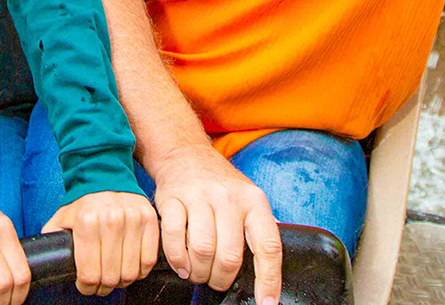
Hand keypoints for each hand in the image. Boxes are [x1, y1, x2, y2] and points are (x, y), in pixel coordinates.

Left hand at [40, 190, 159, 295]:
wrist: (104, 176)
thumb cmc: (83, 203)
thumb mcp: (61, 219)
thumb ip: (52, 240)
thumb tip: (46, 261)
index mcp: (86, 223)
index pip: (89, 274)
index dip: (86, 287)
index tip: (86, 286)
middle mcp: (111, 220)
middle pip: (110, 276)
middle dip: (103, 287)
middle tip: (101, 284)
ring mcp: (133, 220)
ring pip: (130, 271)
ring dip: (122, 281)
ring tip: (116, 277)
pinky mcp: (149, 219)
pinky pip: (148, 259)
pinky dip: (141, 271)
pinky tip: (131, 268)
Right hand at [150, 146, 281, 304]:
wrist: (185, 155)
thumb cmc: (221, 185)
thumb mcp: (249, 198)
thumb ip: (260, 229)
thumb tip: (272, 268)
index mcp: (254, 202)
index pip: (268, 247)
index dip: (269, 280)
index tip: (267, 304)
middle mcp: (229, 198)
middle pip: (230, 256)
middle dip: (221, 280)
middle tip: (216, 281)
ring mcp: (199, 197)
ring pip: (203, 250)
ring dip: (199, 272)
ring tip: (198, 273)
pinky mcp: (172, 199)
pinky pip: (174, 239)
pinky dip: (177, 259)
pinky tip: (182, 264)